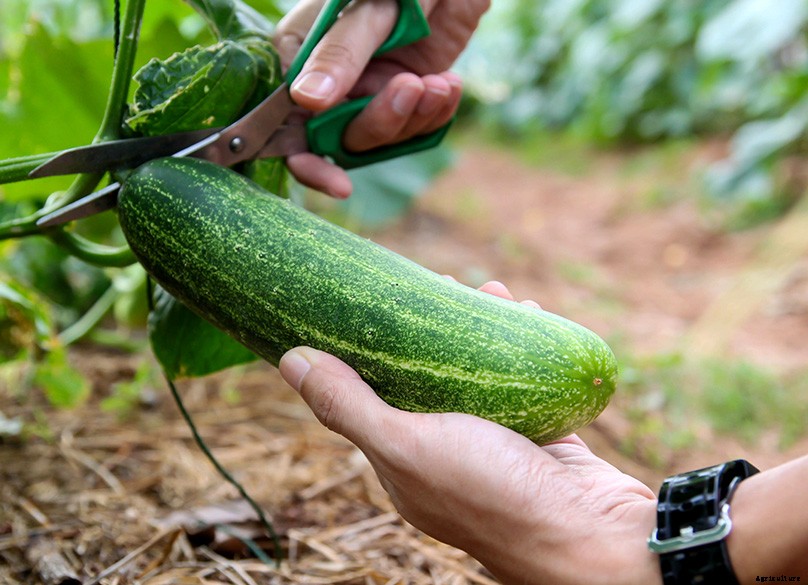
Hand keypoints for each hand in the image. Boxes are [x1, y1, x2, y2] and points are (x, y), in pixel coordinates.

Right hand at [274, 0, 488, 196]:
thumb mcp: (367, 12)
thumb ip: (340, 55)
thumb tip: (307, 101)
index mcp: (301, 57)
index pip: (288, 123)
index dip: (308, 160)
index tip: (337, 184)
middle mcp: (330, 82)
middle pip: (342, 137)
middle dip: (382, 121)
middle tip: (412, 86)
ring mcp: (367, 91)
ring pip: (381, 136)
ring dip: (414, 116)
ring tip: (438, 82)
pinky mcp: (402, 95)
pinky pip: (414, 127)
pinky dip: (435, 113)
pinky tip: (448, 86)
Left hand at [279, 281, 661, 584]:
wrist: (593, 536)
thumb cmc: (492, 494)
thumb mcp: (408, 445)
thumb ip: (349, 406)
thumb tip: (289, 359)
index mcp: (405, 463)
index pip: (374, 395)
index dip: (371, 349)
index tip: (375, 300)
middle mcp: (446, 453)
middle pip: (430, 378)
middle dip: (432, 331)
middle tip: (439, 282)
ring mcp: (496, 444)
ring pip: (481, 375)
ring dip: (481, 331)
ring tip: (487, 290)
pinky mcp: (541, 434)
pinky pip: (525, 381)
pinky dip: (523, 347)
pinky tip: (527, 314)